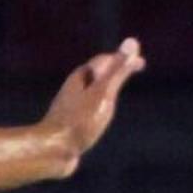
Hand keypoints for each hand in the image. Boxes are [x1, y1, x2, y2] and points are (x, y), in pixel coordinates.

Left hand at [37, 38, 145, 174]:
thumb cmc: (79, 121)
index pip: (104, 62)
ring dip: (105, 87)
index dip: (123, 59)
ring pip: (90, 91)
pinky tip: (100, 116)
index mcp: (80, 79)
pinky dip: (99, 105)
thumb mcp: (103, 94)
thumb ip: (117, 70)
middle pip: (95, 74)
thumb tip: (132, 42)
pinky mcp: (70, 124)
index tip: (141, 62)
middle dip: (114, 69)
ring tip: (116, 89)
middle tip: (131, 69)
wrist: (52, 151)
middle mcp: (73, 90)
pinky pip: (87, 109)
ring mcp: (70, 107)